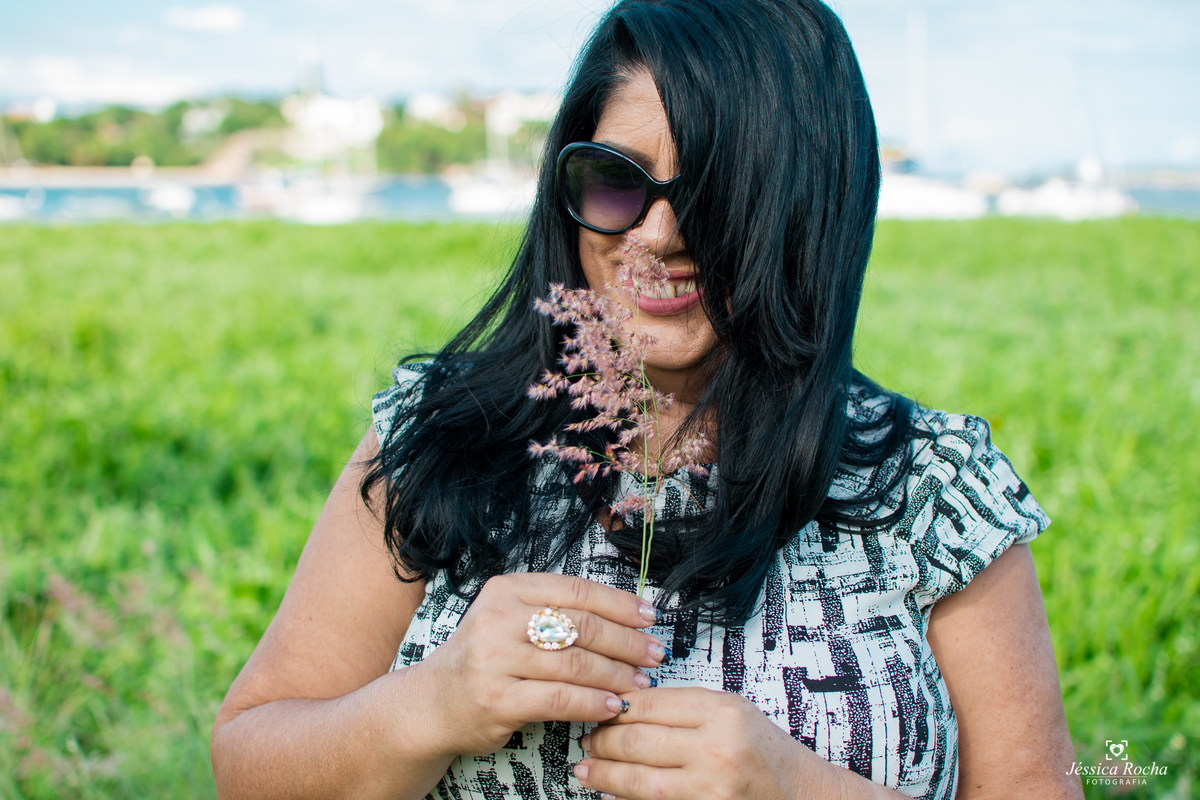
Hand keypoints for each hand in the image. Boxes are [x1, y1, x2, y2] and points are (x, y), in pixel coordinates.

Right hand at [413, 573, 666, 758]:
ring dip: (616, 674)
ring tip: (640, 682)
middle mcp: (498, 619)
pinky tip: (613, 706)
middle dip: (626, 641)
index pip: (575, 590)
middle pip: (580, 626)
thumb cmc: (483, 659)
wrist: (431, 703)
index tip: (649, 616)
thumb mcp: (508, 619)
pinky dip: (593, 703)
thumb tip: (623, 615)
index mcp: (507, 590)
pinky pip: (560, 700)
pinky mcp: (497, 699)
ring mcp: (494, 660)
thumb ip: (554, 612)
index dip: (619, 603)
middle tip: (654, 653)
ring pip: (574, 664)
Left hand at [574, 687, 845, 799]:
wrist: (803, 795)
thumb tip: (627, 707)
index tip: (599, 708)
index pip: (650, 704)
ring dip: (606, 774)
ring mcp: (712, 785)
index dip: (616, 706)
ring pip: (641, 778)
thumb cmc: (767, 752)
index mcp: (722, 711)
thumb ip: (684, 708)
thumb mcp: (732, 712)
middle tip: (586, 739)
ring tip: (585, 769)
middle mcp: (717, 747)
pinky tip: (610, 794)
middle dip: (603, 741)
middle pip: (638, 740)